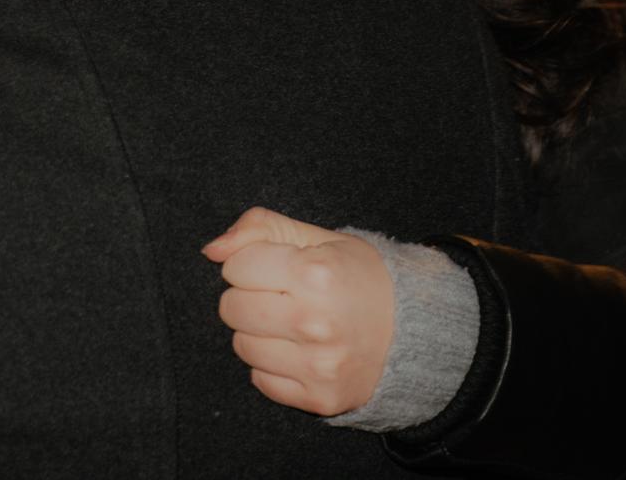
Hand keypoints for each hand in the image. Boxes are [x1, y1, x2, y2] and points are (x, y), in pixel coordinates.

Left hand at [201, 206, 394, 416]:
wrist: (414, 330)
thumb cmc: (359, 277)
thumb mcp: (318, 237)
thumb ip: (261, 228)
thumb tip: (211, 249)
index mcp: (316, 273)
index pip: (236, 267)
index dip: (251, 263)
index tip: (274, 267)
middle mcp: (315, 321)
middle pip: (232, 308)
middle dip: (248, 296)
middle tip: (279, 295)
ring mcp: (318, 365)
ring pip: (242, 345)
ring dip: (257, 332)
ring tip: (289, 322)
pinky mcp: (319, 397)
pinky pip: (260, 380)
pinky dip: (271, 364)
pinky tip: (297, 349)